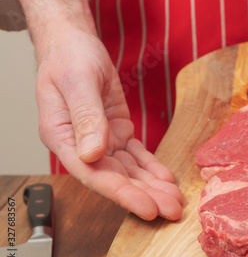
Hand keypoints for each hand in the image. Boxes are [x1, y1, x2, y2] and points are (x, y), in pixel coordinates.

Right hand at [17, 0, 182, 219]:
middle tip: (172, 211)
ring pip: (128, 171)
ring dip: (152, 186)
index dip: (122, 194)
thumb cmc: (69, 58)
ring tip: (175, 201)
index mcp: (62, 137)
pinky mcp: (116, 132)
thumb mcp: (77, 82)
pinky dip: (151, 167)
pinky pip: (135, 155)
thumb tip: (92, 154)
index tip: (147, 209)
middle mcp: (80, 146)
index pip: (94, 175)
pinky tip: (167, 179)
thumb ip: (86, 118)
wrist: (75, 45)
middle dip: (145, 196)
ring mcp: (99, 141)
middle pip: (115, 179)